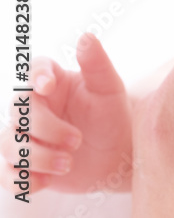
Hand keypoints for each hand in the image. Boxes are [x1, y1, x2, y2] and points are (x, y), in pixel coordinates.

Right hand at [1, 34, 131, 192]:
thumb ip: (97, 63)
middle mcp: (36, 107)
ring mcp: (27, 136)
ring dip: (36, 156)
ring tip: (68, 163)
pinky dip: (23, 179)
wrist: (118, 156)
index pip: (35, 70)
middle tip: (77, 140)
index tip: (48, 86)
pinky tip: (46, 181)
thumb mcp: (110, 89)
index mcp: (55, 83)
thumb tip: (86, 36)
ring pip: (9, 144)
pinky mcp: (26, 164)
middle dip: (44, 128)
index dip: (36, 76)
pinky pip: (8, 174)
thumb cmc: (114, 116)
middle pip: (18, 111)